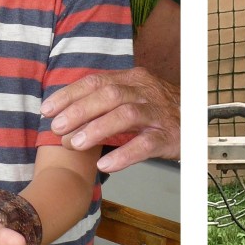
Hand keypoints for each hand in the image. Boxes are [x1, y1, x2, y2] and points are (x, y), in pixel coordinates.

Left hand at [41, 67, 180, 172]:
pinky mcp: (169, 137)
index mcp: (133, 79)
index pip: (97, 81)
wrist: (197, 122)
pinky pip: (145, 144)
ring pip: (126, 115)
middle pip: (110, 95)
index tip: (47, 110)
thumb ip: (105, 100)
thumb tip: (65, 111)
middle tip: (57, 129)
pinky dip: (124, 154)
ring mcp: (159, 114)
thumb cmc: (156, 112)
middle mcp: (146, 92)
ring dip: (98, 129)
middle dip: (79, 111)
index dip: (70, 95)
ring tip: (76, 144)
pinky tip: (106, 165)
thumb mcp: (133, 97)